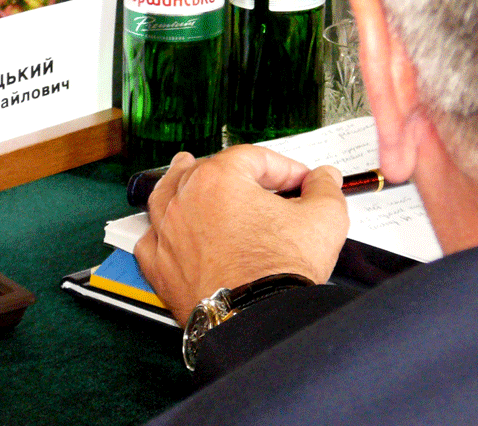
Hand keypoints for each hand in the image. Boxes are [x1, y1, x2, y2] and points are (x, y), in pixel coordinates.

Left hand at [134, 145, 349, 325]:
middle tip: (253, 179)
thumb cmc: (278, 272)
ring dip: (179, 182)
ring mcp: (167, 232)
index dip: (282, 166)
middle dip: (234, 171)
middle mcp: (185, 200)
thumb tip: (324, 178)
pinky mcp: (160, 265)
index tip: (298, 180)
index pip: (253, 158)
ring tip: (184, 168)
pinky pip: (152, 238)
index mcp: (219, 179)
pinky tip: (167, 229)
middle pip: (205, 169)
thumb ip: (325, 189)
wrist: (256, 320)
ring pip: (166, 194)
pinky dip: (161, 231)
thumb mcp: (323, 219)